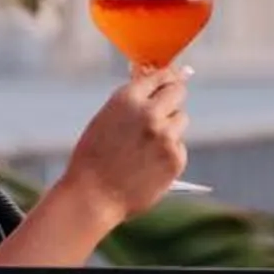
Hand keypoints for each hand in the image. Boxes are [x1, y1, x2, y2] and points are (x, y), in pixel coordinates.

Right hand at [61, 66, 189, 224]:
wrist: (92, 197)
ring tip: (146, 147)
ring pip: (181, 120)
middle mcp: (150, 113)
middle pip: (178, 92)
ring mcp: (165, 135)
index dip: (166, 78)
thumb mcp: (105, 121)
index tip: (171, 80)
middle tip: (168, 106)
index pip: (160, 76)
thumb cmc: (93, 160)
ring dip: (170, 128)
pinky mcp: (176, 157)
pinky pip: (179, 147)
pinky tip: (148, 167)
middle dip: (173, 97)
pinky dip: (168, 154)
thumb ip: (130, 104)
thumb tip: (153, 89)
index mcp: (127, 99)